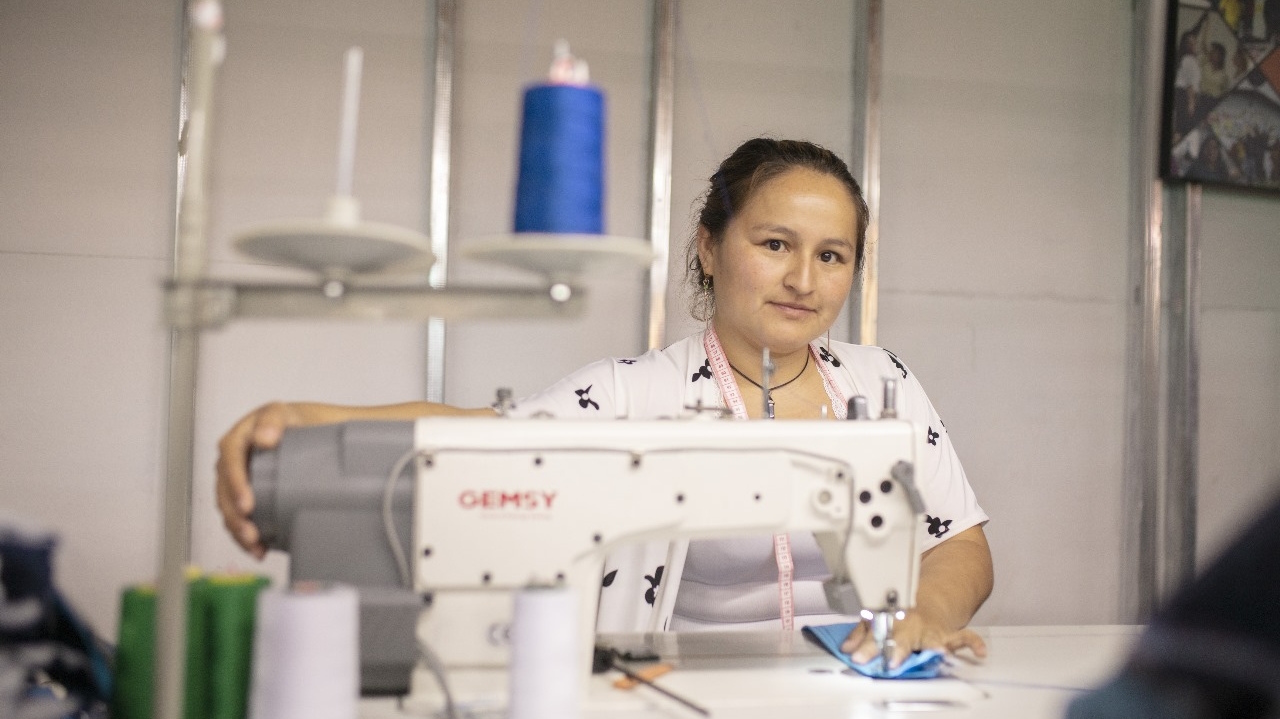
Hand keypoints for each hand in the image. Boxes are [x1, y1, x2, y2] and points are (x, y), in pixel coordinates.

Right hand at [215, 402, 307, 558]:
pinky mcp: (247, 497)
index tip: (248, 504)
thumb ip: (273, 420)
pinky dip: (246, 537)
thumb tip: (264, 437)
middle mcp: (232, 463)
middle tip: (251, 533)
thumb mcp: (283, 413)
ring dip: (238, 531)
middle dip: (235, 516)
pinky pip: (240, 518)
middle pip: (225, 492)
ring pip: (229, 509)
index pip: (230, 462)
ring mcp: (238, 482)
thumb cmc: (294, 421)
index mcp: (237, 440)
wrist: (309, 432)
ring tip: (255, 546)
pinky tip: (259, 550)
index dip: (236, 484)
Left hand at [840, 610, 986, 668]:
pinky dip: (974, 643)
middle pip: (904, 637)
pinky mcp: (950, 635)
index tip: (859, 656)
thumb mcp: (876, 617)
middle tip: (892, 659)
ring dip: (936, 647)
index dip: (867, 646)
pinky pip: (966, 638)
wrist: (928, 599)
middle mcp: (912, 624)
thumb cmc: (900, 613)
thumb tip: (847, 648)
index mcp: (891, 620)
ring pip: (934, 639)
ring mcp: (932, 630)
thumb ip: (861, 634)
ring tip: (940, 653)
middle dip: (898, 648)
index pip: (877, 634)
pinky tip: (979, 652)